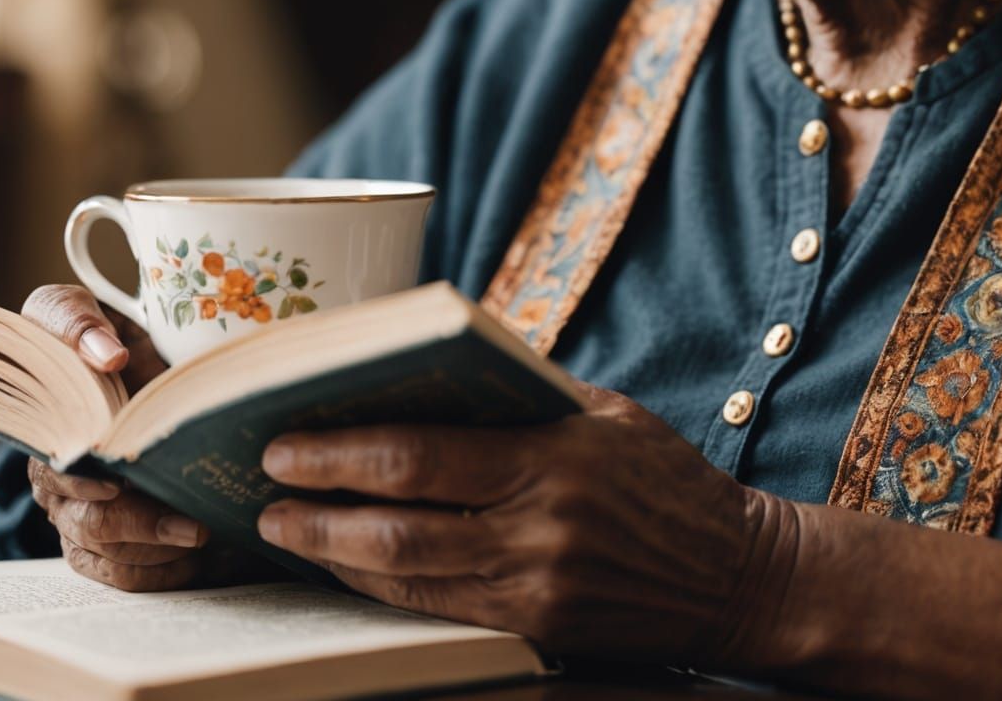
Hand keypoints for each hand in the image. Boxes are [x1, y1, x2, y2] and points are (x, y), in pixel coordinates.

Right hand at [22, 283, 190, 589]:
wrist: (134, 364)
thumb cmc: (106, 337)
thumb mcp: (86, 313)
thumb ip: (81, 323)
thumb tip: (109, 358)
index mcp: (46, 424)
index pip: (54, 462)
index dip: (84, 478)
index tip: (118, 484)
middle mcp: (53, 473)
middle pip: (87, 518)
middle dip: (140, 524)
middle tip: (193, 525)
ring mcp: (72, 508)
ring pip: (101, 549)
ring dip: (153, 552)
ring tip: (204, 538)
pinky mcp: (95, 539)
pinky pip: (115, 571)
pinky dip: (155, 573)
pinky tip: (195, 562)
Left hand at [255, 383, 784, 664]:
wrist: (737, 576)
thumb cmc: (666, 476)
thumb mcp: (606, 412)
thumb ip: (525, 396)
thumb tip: (433, 371)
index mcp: (555, 455)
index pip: (426, 454)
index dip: (345, 452)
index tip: (286, 441)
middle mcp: (539, 527)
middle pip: (401, 522)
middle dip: (318, 506)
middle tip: (264, 489)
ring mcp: (535, 588)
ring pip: (408, 576)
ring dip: (335, 552)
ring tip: (285, 528)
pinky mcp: (537, 630)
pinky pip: (439, 610)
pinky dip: (383, 587)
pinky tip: (348, 564)